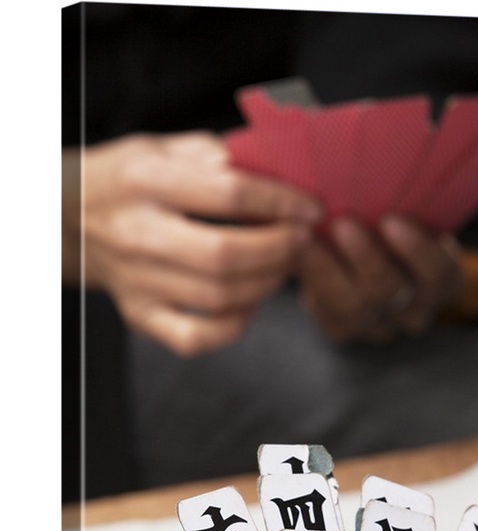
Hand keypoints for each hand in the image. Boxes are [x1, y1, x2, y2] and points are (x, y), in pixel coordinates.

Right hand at [62, 132, 320, 354]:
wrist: (68, 217)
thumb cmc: (130, 180)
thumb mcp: (166, 148)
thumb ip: (220, 158)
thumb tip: (283, 172)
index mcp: (147, 180)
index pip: (230, 194)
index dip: (282, 204)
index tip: (311, 210)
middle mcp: (138, 233)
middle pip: (226, 255)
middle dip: (279, 250)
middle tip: (302, 243)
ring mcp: (137, 281)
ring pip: (219, 298)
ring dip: (266, 285)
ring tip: (283, 267)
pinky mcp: (139, 315)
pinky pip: (196, 337)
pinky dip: (234, 326)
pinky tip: (249, 302)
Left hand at [297, 215, 464, 344]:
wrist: (373, 257)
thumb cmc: (395, 223)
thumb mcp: (412, 213)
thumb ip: (403, 203)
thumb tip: (389, 158)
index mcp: (444, 280)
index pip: (437, 272)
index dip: (416, 250)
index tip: (391, 220)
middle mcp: (417, 311)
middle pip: (391, 292)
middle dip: (365, 258)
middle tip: (341, 224)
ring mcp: (382, 328)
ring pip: (356, 308)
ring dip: (328, 272)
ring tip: (306, 238)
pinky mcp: (348, 332)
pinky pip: (330, 316)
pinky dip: (312, 285)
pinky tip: (296, 257)